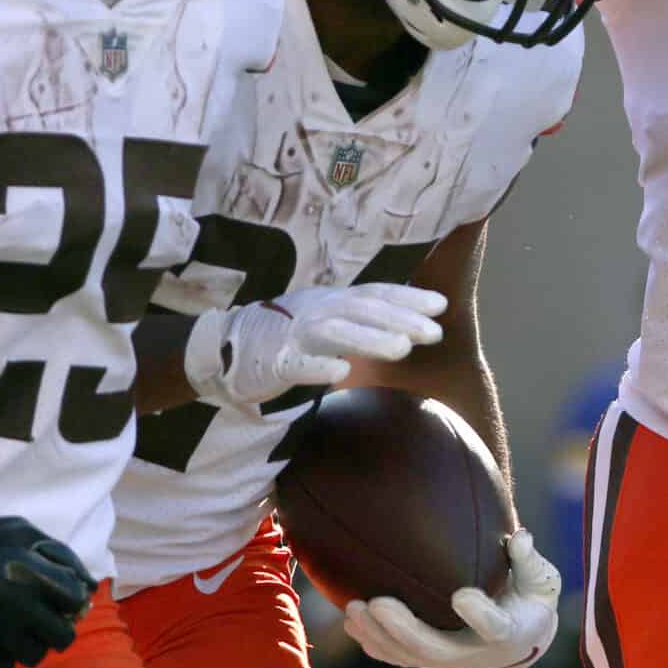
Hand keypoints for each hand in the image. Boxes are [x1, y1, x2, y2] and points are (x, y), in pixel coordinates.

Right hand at [0, 507, 97, 667]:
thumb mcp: (25, 533)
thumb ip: (61, 558)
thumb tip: (88, 587)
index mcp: (35, 576)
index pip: (76, 602)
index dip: (71, 601)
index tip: (61, 600)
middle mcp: (22, 607)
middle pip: (62, 637)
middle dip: (56, 627)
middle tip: (43, 619)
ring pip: (34, 656)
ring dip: (29, 643)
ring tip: (16, 627)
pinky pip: (3, 666)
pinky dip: (2, 655)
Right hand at [185, 283, 445, 412]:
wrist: (227, 347)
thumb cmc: (290, 336)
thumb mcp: (329, 320)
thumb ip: (362, 321)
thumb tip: (409, 325)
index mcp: (333, 301)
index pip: (375, 294)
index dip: (407, 298)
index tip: (441, 306)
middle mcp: (318, 310)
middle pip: (363, 310)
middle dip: (400, 319)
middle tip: (435, 333)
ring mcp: (295, 333)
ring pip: (336, 333)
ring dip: (370, 339)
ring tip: (403, 349)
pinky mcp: (273, 360)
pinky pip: (296, 364)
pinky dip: (317, 366)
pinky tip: (341, 373)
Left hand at [340, 528, 561, 667]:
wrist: (518, 638)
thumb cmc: (529, 598)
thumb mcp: (541, 580)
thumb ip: (529, 560)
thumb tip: (520, 537)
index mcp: (509, 633)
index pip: (494, 628)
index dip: (479, 615)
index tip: (461, 595)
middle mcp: (475, 655)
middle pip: (436, 650)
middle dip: (404, 629)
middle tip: (378, 602)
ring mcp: (448, 661)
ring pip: (409, 657)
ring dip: (378, 635)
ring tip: (353, 608)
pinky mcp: (428, 661)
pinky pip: (397, 658)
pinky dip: (373, 643)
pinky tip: (351, 622)